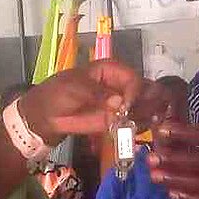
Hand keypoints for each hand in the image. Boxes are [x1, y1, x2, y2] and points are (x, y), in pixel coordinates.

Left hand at [18, 59, 144, 141]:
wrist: (45, 116)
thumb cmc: (57, 94)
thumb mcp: (75, 89)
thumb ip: (98, 95)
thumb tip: (119, 103)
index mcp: (109, 70)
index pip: (131, 76)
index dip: (134, 88)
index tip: (129, 103)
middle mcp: (118, 85)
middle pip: (142, 89)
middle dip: (149, 100)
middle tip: (153, 112)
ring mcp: (118, 103)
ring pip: (141, 105)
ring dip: (147, 113)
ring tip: (149, 121)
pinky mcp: (115, 119)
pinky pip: (132, 120)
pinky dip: (139, 124)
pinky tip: (140, 128)